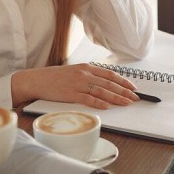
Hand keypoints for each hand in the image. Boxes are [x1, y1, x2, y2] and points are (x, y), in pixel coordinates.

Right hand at [12, 62, 139, 108]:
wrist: (37, 80)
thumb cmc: (55, 78)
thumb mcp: (73, 71)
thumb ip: (88, 75)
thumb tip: (104, 83)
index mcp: (86, 67)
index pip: (110, 74)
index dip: (123, 81)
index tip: (133, 88)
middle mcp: (84, 74)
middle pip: (109, 83)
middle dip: (125, 91)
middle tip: (136, 98)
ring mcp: (77, 84)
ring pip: (102, 91)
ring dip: (116, 98)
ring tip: (127, 103)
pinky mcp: (70, 94)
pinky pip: (88, 99)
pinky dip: (99, 102)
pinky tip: (108, 106)